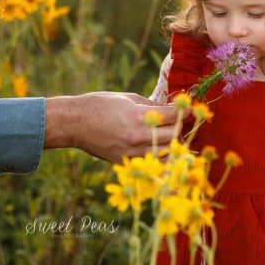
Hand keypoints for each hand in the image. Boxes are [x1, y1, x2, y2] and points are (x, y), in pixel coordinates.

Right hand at [44, 91, 180, 161]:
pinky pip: (153, 166)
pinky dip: (163, 161)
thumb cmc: (100, 105)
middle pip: (175, 136)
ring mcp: (133, 153)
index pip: (173, 116)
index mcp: (138, 117)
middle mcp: (138, 137)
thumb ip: (151, 105)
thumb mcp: (128, 98)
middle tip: (180, 122)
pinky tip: (167, 157)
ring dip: (175, 146)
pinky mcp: (127, 163)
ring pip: (168, 155)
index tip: (189, 108)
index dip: (185, 110)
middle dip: (180, 127)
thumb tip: (171, 109)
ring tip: (174, 138)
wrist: (75, 123)